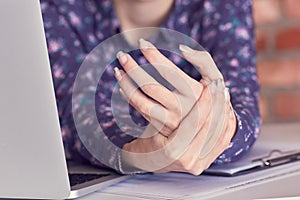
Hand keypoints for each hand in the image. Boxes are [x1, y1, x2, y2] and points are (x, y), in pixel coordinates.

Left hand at [114, 39, 236, 173]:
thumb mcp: (214, 78)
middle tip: (121, 54)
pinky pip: (140, 111)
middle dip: (133, 68)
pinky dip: (129, 97)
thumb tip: (181, 48)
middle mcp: (180, 108)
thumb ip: (203, 60)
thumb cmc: (209, 96)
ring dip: (126, 84)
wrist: (210, 129)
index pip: (168, 71)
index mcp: (194, 93)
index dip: (153, 55)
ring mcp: (169, 120)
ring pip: (140, 101)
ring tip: (117, 70)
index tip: (141, 42)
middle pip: (150, 86)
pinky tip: (123, 86)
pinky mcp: (161, 127)